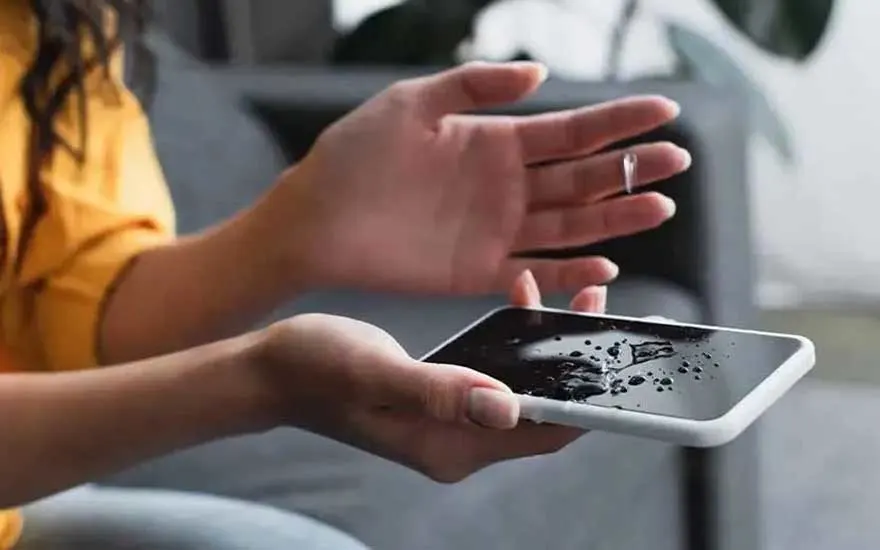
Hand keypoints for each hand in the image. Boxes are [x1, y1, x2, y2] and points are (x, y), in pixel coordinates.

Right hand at [254, 271, 603, 481]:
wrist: (272, 369)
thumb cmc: (314, 367)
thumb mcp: (374, 371)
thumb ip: (438, 391)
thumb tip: (507, 408)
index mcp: (449, 447)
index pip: (544, 434)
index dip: (590, 398)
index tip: (618, 350)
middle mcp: (459, 445)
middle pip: (543, 413)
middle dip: (578, 364)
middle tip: (595, 303)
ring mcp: (451, 426)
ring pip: (524, 392)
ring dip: (549, 350)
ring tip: (568, 294)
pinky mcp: (443, 403)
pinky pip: (497, 379)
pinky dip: (515, 345)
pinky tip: (518, 300)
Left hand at [258, 61, 690, 295]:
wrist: (316, 219)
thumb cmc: (354, 155)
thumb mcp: (412, 103)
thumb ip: (474, 86)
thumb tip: (541, 74)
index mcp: (496, 140)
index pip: (570, 130)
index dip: (618, 121)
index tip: (664, 111)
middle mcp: (506, 186)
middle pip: (583, 178)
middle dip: (630, 168)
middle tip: (676, 162)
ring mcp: (496, 230)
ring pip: (570, 225)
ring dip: (615, 218)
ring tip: (659, 207)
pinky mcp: (480, 272)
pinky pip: (535, 273)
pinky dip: (570, 272)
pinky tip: (607, 266)